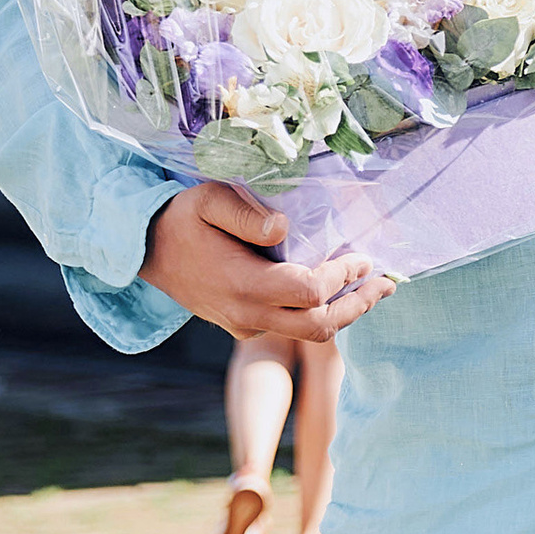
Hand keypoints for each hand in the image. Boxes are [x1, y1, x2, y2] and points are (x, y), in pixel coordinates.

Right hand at [141, 181, 393, 341]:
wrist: (147, 251)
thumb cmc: (181, 219)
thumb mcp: (207, 200)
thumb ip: (244, 213)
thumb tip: (284, 227)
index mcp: (242, 283)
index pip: (308, 292)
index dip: (341, 276)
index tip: (362, 256)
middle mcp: (247, 313)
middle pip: (318, 326)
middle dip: (358, 305)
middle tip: (387, 284)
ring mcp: (245, 325)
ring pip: (308, 333)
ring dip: (346, 313)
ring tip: (376, 289)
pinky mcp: (244, 327)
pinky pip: (292, 328)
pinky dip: (321, 313)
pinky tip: (339, 291)